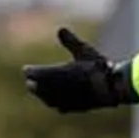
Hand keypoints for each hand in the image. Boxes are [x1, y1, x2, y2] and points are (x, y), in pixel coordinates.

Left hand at [22, 27, 138, 112]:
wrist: (111, 87)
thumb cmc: (98, 66)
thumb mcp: (84, 51)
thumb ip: (70, 41)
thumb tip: (60, 29)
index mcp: (58, 73)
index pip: (36, 74)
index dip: (30, 71)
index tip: (26, 70)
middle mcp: (58, 88)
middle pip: (38, 88)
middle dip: (34, 84)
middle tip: (29, 82)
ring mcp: (65, 100)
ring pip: (47, 99)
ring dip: (41, 95)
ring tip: (38, 92)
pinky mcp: (74, 108)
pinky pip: (59, 107)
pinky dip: (54, 103)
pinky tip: (54, 102)